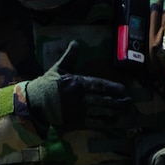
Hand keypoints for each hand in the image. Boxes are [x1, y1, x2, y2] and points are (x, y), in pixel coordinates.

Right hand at [22, 43, 139, 131]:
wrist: (34, 103)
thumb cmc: (47, 84)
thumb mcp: (58, 67)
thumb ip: (70, 56)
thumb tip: (76, 42)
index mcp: (78, 83)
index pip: (100, 85)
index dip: (113, 88)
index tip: (124, 90)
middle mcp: (81, 97)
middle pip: (104, 100)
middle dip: (119, 101)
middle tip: (130, 102)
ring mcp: (79, 111)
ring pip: (101, 112)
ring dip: (115, 112)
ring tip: (126, 111)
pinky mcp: (76, 121)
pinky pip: (94, 122)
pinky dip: (105, 122)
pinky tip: (114, 121)